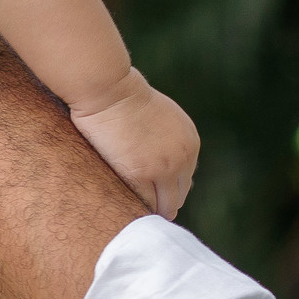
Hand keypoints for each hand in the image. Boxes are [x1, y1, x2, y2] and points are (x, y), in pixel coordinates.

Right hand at [71, 70, 199, 219]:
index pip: (184, 181)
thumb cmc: (124, 98)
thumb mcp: (162, 118)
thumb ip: (167, 142)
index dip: (165, 189)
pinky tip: (120, 203)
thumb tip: (158, 166)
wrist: (109, 88)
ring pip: (165, 207)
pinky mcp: (141, 175)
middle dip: (160, 202)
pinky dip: (133, 206)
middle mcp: (183, 158)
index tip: (148, 193)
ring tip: (128, 210)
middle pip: (178, 197)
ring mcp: (164, 168)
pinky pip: (143, 204)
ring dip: (149, 209)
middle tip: (137, 207)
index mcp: (189, 143)